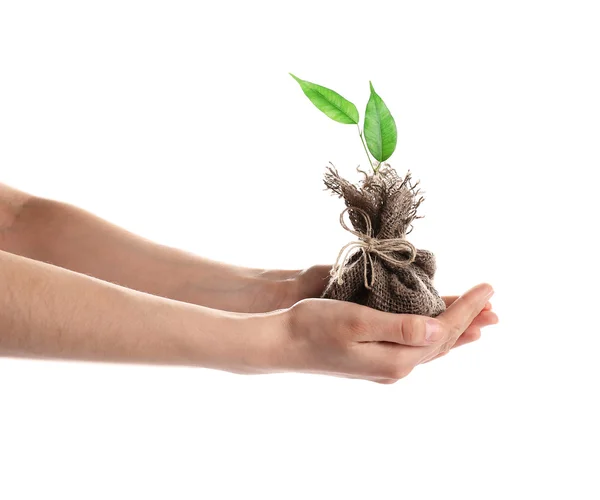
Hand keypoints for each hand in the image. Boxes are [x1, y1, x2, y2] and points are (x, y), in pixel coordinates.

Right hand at [268, 283, 496, 382]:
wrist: (282, 344)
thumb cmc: (314, 326)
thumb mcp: (358, 322)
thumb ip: (401, 329)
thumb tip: (441, 332)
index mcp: (396, 359)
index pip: (444, 331)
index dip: (469, 308)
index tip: (489, 288)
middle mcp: (395, 368)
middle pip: (444, 343)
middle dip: (470, 322)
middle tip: (495, 305)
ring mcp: (384, 368)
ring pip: (431, 348)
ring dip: (455, 331)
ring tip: (477, 320)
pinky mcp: (373, 362)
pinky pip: (415, 349)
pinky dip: (433, 336)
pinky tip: (434, 332)